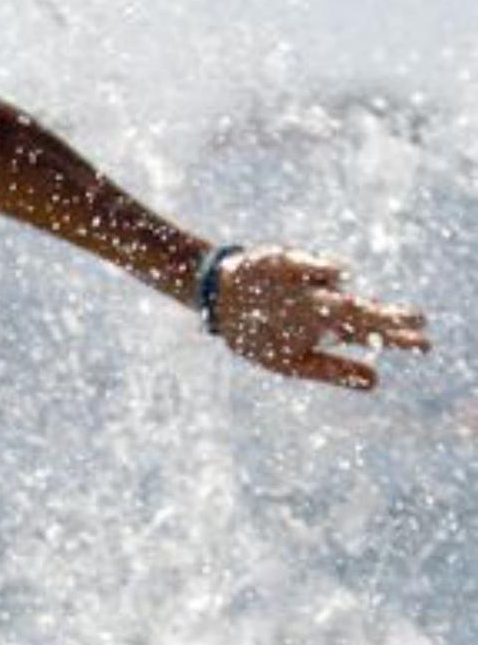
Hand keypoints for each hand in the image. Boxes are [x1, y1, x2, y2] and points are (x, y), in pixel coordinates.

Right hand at [213, 248, 430, 390]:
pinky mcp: (287, 262)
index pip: (369, 332)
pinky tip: (338, 277)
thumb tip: (376, 381)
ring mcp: (307, 284)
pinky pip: (310, 267)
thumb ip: (334, 371)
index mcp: (328, 328)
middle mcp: (323, 303)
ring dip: (360, 303)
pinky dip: (323, 272)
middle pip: (362, 311)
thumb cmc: (258, 338)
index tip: (425, 345)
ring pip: (340, 290)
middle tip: (419, 322)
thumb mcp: (292, 364)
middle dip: (389, 319)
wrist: (219, 300)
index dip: (397, 338)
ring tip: (380, 313)